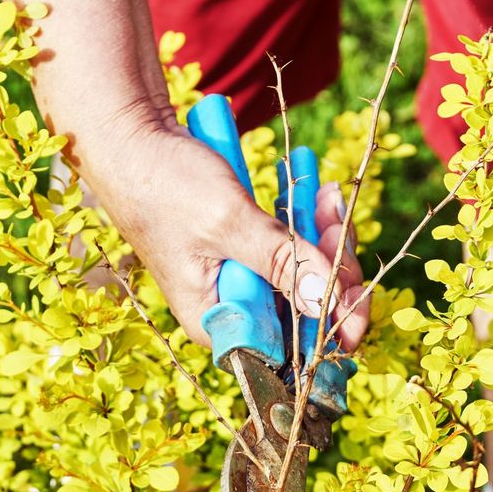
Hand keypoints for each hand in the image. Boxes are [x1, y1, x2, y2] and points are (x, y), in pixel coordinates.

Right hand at [86, 123, 369, 351]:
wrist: (135, 142)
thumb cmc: (165, 186)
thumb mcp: (228, 224)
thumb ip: (280, 262)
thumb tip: (329, 302)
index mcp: (217, 324)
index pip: (289, 349)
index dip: (332, 325)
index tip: (357, 289)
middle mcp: (231, 312)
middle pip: (306, 310)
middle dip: (332, 267)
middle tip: (336, 216)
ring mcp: (240, 282)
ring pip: (305, 276)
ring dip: (325, 236)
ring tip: (326, 193)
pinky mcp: (247, 253)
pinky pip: (292, 249)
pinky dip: (308, 222)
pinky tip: (315, 190)